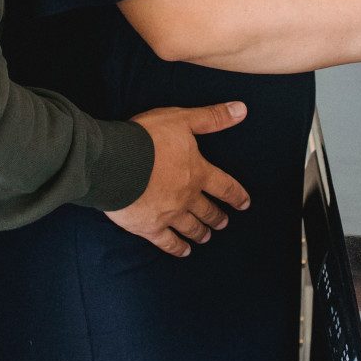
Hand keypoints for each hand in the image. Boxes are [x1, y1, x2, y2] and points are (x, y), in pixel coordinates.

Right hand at [105, 102, 250, 257]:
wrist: (116, 162)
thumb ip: (212, 117)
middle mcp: (187, 197)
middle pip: (208, 211)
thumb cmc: (148, 138)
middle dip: (217, 217)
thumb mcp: (182, 119)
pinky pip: (167, 242)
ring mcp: (169, 214)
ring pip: (190, 227)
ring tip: (206, 237)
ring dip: (201, 232)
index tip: (244, 204)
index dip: (237, 195)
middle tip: (223, 223)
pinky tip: (183, 251)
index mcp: (197, 173)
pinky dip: (177, 248)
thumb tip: (242, 109)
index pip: (225, 186)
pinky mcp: (149, 227)